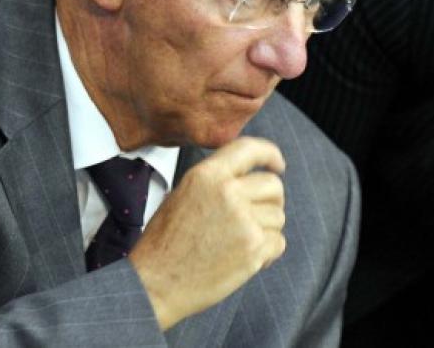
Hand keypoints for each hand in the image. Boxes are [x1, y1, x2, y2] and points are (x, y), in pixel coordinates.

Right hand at [129, 137, 285, 330]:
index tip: (278, 164)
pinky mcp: (253, 247)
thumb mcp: (181, 196)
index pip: (249, 149)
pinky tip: (246, 259)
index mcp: (207, 176)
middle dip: (271, 201)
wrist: (155, 284)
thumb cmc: (164, 244)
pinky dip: (268, 252)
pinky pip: (279, 242)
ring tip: (240, 243)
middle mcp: (227, 192)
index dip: (269, 154)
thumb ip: (215, 182)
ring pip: (278, 216)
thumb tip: (247, 179)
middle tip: (257, 217)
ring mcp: (243, 220)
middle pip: (273, 185)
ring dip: (266, 230)